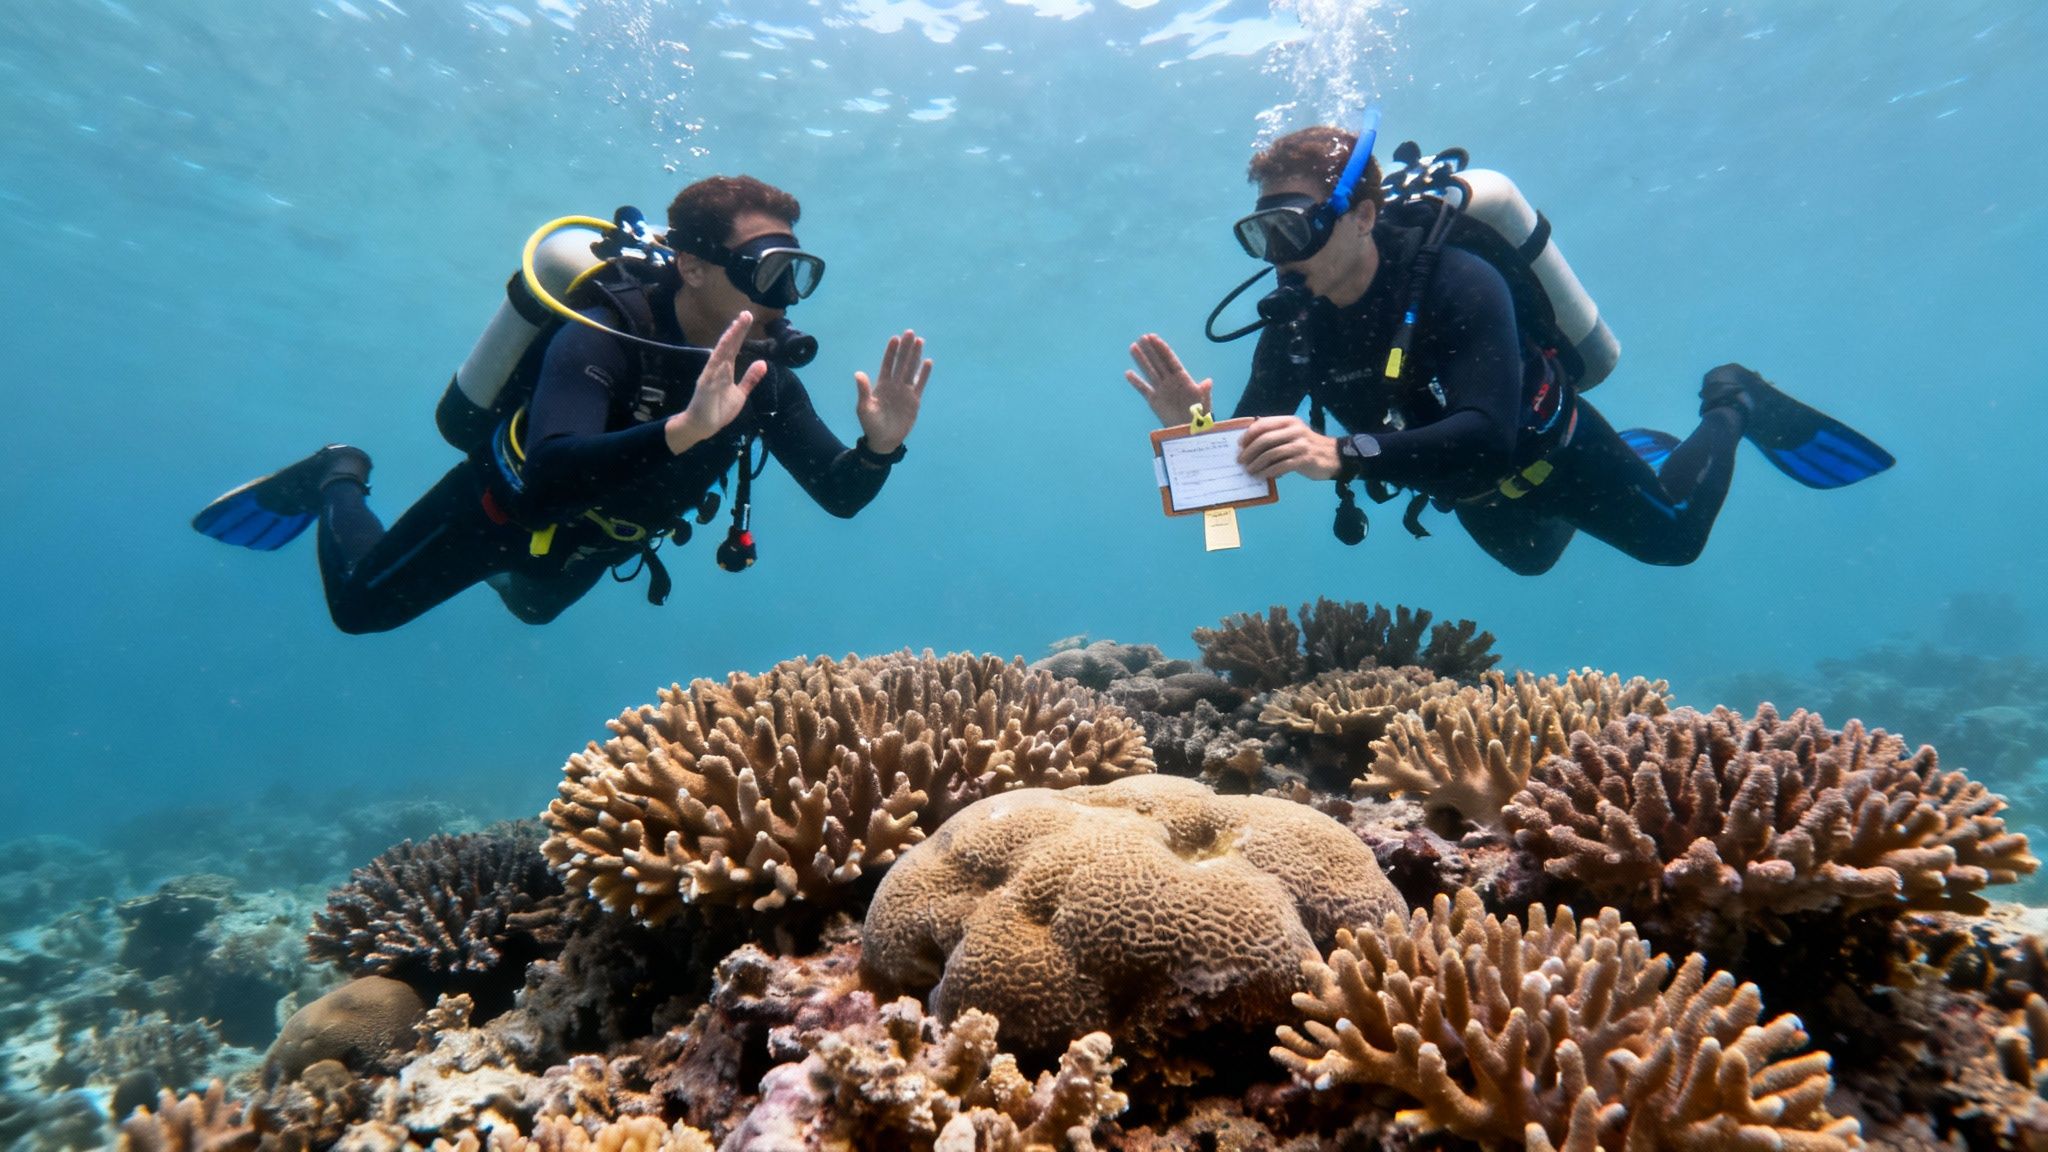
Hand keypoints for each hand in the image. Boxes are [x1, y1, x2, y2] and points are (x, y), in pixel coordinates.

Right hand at [666, 311, 769, 454]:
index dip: (740, 333)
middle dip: (737, 330)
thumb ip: (750, 379)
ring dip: (730, 338)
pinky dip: (720, 356)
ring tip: (738, 324)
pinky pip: (714, 368)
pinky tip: (726, 345)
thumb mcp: (740, 394)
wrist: (701, 427)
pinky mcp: (706, 384)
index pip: (734, 347)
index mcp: (726, 370)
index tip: (747, 318)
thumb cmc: (718, 410)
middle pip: (729, 345)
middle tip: (746, 313)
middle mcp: (718, 368)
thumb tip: (763, 363)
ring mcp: (711, 375)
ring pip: (722, 352)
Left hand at [856, 329, 932, 453]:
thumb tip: (858, 373)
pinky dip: (924, 373)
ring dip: (915, 356)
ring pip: (911, 369)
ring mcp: (905, 391)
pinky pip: (920, 384)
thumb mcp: (864, 407)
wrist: (884, 440)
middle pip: (901, 362)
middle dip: (905, 348)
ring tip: (920, 341)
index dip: (891, 351)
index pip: (887, 364)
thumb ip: (863, 390)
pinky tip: (928, 361)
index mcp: (882, 385)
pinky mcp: (914, 400)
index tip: (895, 338)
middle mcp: (895, 385)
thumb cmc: (871, 424)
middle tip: (910, 332)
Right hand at [1126, 333, 1213, 426]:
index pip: (1170, 360)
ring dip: (1141, 360)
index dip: (1162, 349)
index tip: (1154, 338)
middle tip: (1142, 337)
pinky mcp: (1154, 400)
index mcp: (1183, 378)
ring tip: (1133, 347)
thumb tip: (1208, 382)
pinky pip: (1144, 389)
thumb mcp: (1204, 403)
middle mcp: (1170, 381)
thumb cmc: (1200, 415)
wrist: (1190, 430)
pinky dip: (1136, 382)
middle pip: (1158, 362)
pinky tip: (1128, 373)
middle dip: (1150, 350)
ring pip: (1149, 372)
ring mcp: (1161, 390)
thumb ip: (1204, 392)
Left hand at [1238, 416, 1340, 480]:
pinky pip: (1281, 466)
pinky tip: (1261, 476)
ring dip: (1256, 464)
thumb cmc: (1307, 446)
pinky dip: (1268, 472)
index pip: (1263, 424)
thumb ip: (1275, 436)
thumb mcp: (1293, 434)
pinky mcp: (1304, 460)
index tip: (1239, 445)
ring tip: (1249, 471)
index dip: (1249, 434)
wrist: (1333, 457)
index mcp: (1289, 421)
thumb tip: (1248, 445)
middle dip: (1249, 451)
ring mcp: (1300, 445)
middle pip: (1265, 439)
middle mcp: (1294, 430)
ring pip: (1271, 454)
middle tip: (1240, 461)